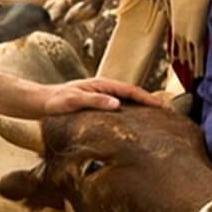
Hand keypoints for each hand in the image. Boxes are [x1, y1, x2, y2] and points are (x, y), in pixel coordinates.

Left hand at [40, 77, 169, 114]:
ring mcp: (102, 97)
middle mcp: (105, 89)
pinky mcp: (98, 106)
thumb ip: (93, 101)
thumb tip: (117, 104)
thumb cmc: (55, 102)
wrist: (40, 103)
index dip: (149, 99)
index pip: (132, 91)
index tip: (165, 108)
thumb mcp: (73, 100)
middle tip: (170, 116)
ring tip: (160, 122)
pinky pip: (121, 110)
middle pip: (134, 95)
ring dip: (144, 110)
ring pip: (129, 103)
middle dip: (153, 104)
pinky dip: (133, 114)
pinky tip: (137, 126)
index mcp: (102, 85)